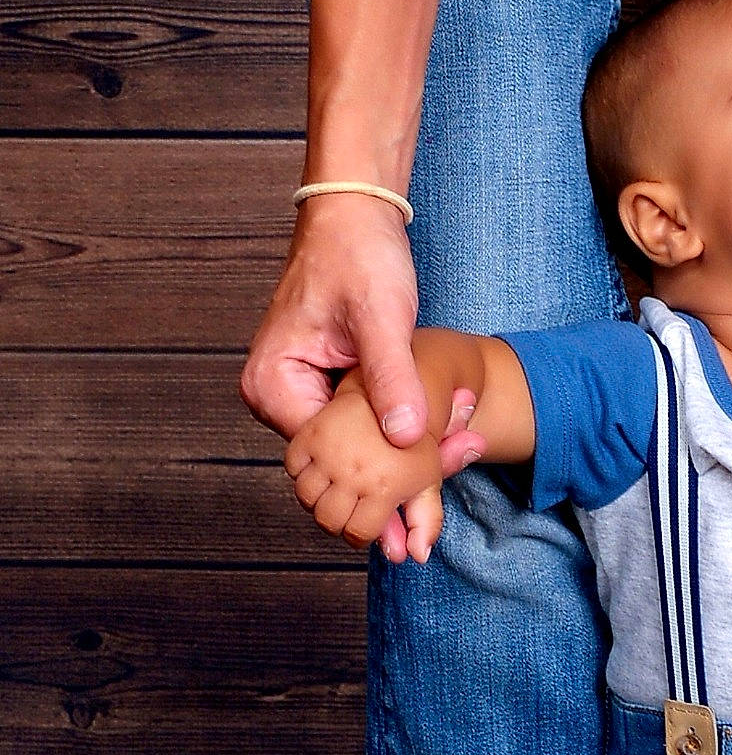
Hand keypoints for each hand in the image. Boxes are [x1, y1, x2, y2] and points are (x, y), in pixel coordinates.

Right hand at [241, 195, 484, 556]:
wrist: (357, 216)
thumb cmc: (359, 255)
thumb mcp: (381, 317)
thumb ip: (392, 378)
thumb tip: (405, 438)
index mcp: (273, 387)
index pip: (324, 461)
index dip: (373, 489)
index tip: (413, 519)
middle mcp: (279, 398)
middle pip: (336, 467)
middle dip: (385, 493)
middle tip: (423, 538)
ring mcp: (303, 395)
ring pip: (353, 454)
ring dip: (396, 472)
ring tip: (432, 512)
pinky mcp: (329, 389)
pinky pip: (362, 430)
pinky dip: (396, 442)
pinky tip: (435, 461)